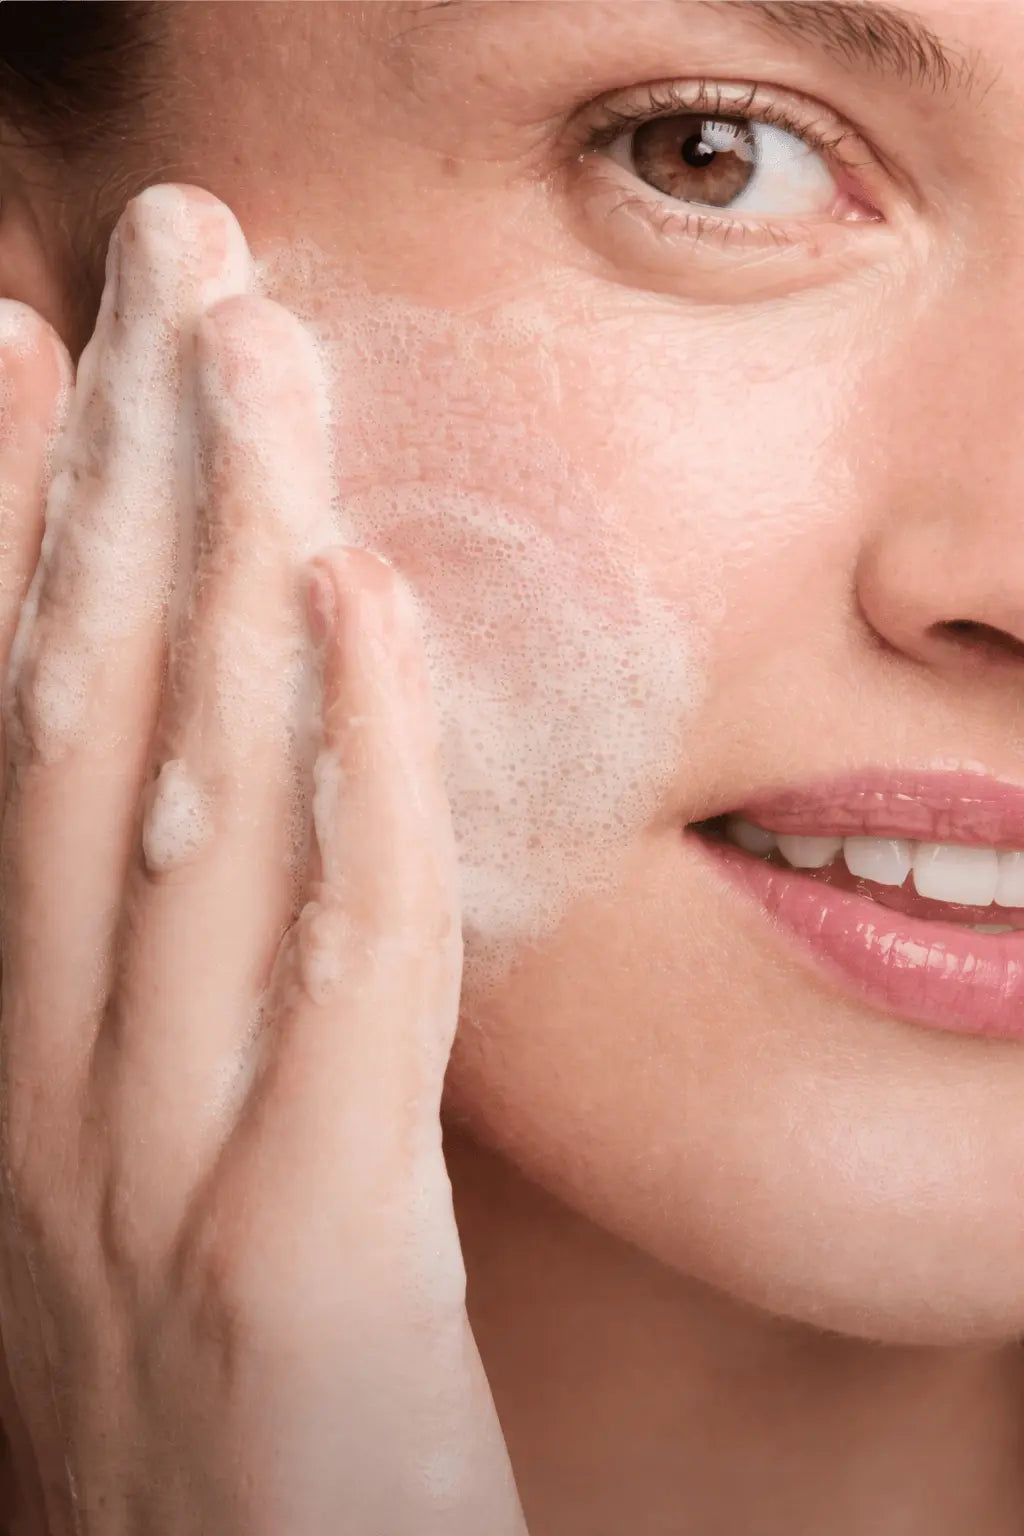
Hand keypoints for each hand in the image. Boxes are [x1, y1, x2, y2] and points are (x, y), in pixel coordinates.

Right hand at [0, 186, 527, 1535]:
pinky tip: (360, 594)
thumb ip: (177, 1026)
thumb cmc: (212, 1447)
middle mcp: (49, 1089)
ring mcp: (150, 1168)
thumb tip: (242, 821)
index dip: (13, 538)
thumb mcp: (152, 1205)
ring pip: (191, 802)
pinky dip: (353, 764)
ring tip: (255, 356)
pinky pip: (340, 959)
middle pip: (86, 720)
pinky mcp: (300, 1258)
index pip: (12, 747)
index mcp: (23, 1069)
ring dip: (226, 555)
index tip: (37, 353)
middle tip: (165, 260)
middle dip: (122, 476)